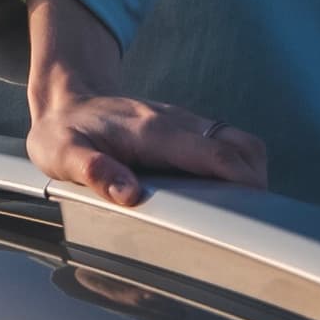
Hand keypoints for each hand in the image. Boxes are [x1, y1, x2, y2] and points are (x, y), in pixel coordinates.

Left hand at [27, 89, 269, 205]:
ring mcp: (184, 123)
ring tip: (243, 214)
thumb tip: (128, 194)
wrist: (64, 98)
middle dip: (257, 182)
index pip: (214, 152)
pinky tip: (225, 198)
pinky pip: (226, 145)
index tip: (255, 212)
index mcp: (151, 131)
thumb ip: (92, 170)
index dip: (242, 181)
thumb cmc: (62, 131)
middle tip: (252, 221)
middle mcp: (175, 122)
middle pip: (242, 145)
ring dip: (251, 175)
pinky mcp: (185, 130)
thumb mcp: (62, 154)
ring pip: (240, 142)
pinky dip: (238, 169)